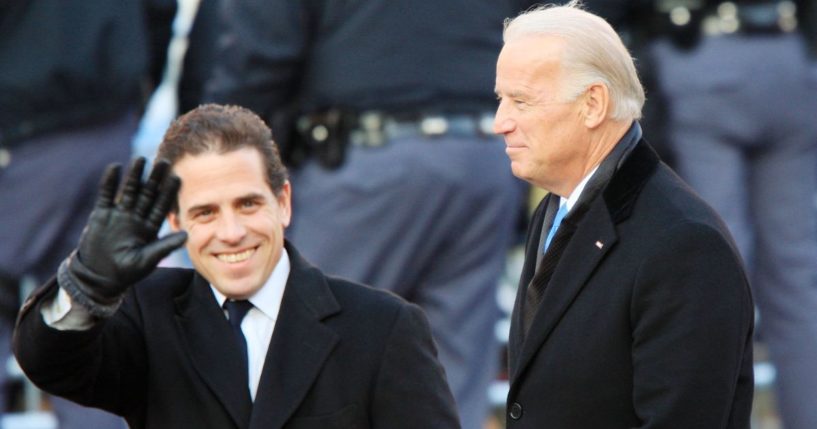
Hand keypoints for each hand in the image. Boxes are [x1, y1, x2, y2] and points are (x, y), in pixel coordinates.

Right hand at [59, 157, 186, 316]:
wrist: (98, 277)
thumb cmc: (125, 272)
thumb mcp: (147, 259)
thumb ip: (164, 246)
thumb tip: (186, 236)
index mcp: (150, 228)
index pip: (162, 206)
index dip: (169, 193)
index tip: (178, 178)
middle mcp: (136, 218)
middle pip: (148, 194)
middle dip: (155, 179)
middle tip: (164, 162)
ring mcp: (119, 215)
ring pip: (129, 191)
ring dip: (134, 176)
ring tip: (140, 159)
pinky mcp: (101, 214)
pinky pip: (106, 195)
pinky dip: (110, 182)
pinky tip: (115, 167)